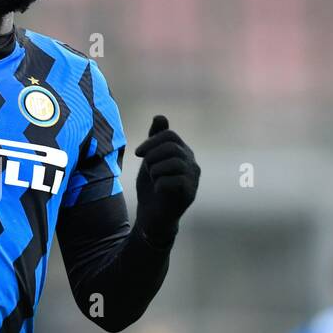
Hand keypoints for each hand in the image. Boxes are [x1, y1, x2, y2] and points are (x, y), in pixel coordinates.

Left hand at [133, 115, 199, 242]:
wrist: (152, 216)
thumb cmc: (151, 187)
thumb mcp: (150, 159)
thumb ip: (155, 139)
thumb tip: (160, 116)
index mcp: (183, 153)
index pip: (169, 135)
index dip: (151, 141)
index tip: (138, 154)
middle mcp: (192, 163)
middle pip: (171, 147)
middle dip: (152, 157)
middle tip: (147, 170)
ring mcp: (194, 179)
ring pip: (172, 163)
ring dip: (155, 171)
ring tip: (154, 180)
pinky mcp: (190, 194)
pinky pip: (173, 181)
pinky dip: (159, 184)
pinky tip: (158, 190)